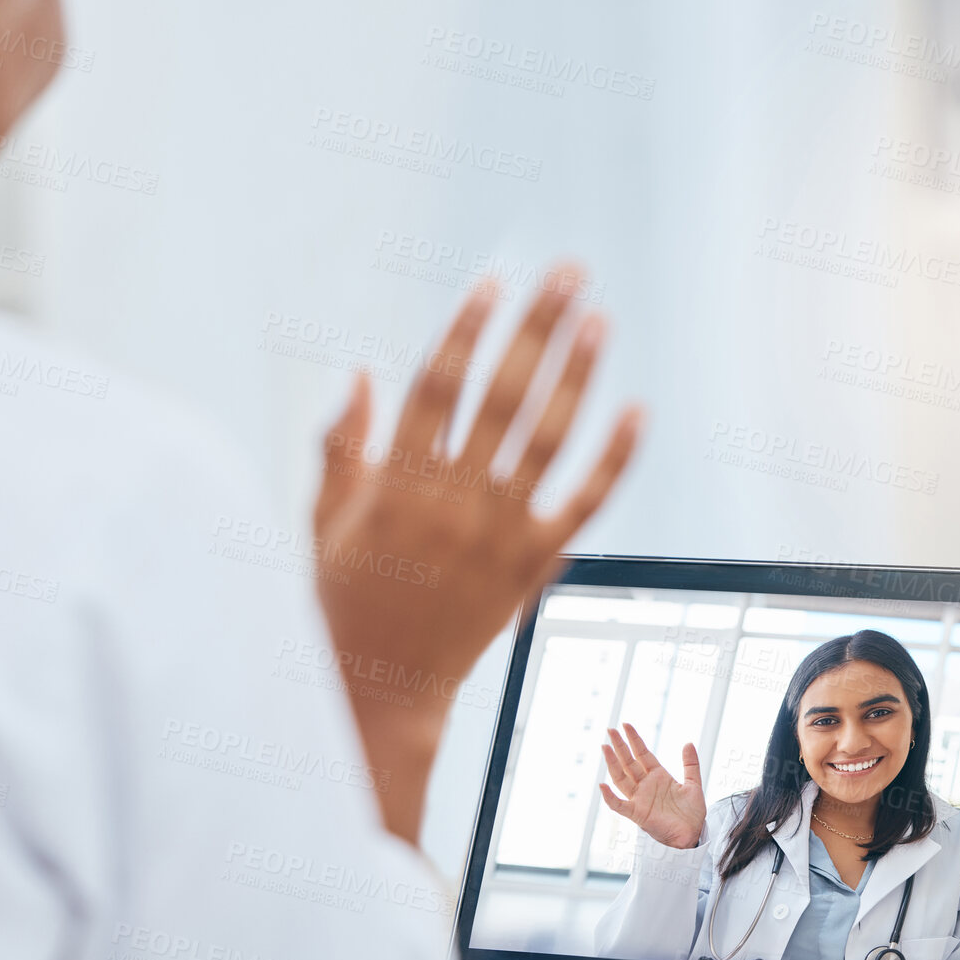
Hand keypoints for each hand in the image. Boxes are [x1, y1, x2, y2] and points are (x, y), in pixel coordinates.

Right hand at [314, 265, 643, 843]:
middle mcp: (450, 501)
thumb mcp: (324, 521)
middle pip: (502, 395)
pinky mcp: (532, 565)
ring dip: (577, 375)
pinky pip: (582, 504)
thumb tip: (360, 375)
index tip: (493, 282)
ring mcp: (496, 534)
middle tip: (567, 274)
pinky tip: (634, 413)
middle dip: (536, 327)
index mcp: (394, 483)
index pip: (437, 387)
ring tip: (598, 320)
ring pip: (546, 439)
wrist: (384, 686)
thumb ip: (342, 448)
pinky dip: (612, 460)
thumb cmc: (345, 598)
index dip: (467, 330)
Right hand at [599, 724, 705, 849]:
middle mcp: (645, 785)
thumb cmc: (692, 813)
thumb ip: (690, 765)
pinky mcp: (637, 814)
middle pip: (629, 762)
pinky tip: (602, 785)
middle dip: (620, 745)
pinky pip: (620, 805)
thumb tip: (688, 743)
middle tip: (610, 729)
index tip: (626, 725)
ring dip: (612, 763)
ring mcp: (639, 798)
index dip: (634, 739)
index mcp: (658, 776)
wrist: (693, 835)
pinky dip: (610, 796)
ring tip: (605, 747)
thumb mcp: (693, 785)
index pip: (642, 754)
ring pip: (621, 778)